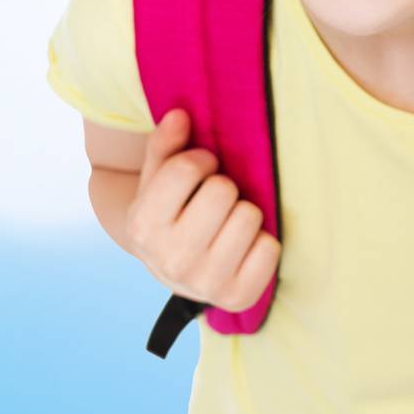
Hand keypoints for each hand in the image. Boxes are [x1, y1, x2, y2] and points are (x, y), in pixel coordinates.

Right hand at [125, 107, 281, 309]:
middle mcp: (171, 260)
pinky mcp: (238, 298)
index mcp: (143, 227)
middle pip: (222, 191)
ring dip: (243, 212)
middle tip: (213, 201)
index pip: (186, 168)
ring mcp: (205, 283)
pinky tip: (242, 247)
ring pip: (249, 216)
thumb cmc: (169, 212)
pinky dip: (261, 241)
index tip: (199, 170)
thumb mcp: (156, 178)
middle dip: (222, 186)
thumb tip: (180, 116)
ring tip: (227, 223)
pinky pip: (270, 248)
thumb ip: (165, 144)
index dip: (200, 160)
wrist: (173, 268)